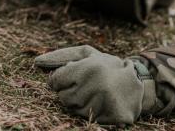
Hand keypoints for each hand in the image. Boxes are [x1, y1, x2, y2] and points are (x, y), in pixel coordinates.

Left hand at [34, 45, 156, 124]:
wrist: (138, 82)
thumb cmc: (105, 66)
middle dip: (70, 91)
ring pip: (74, 109)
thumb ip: (60, 57)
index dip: (60, 80)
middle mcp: (95, 85)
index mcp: (86, 68)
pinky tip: (102, 103)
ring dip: (80, 102)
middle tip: (86, 86)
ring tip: (95, 93)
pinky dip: (92, 112)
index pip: (54, 82)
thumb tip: (36, 62)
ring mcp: (104, 102)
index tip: (72, 78)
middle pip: (62, 97)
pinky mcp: (112, 116)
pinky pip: (88, 119)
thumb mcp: (85, 55)